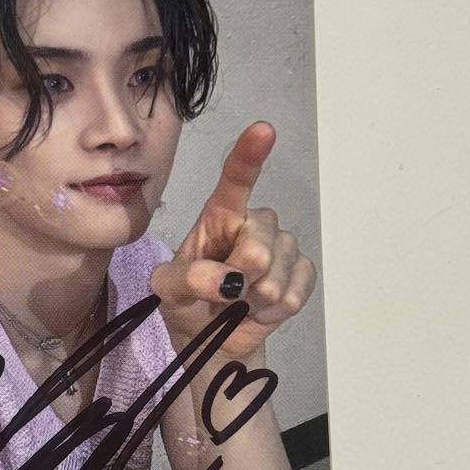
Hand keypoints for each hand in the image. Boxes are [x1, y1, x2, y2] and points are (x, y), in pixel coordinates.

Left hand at [150, 122, 316, 360]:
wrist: (210, 339)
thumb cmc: (187, 302)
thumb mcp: (168, 290)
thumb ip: (187, 279)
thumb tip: (225, 280)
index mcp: (220, 216)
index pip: (235, 180)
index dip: (249, 156)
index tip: (264, 130)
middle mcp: (254, 224)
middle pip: (259, 245)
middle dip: (240, 277)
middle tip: (223, 292)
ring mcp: (282, 248)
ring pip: (278, 274)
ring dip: (254, 299)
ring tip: (239, 302)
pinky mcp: (301, 275)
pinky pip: (295, 292)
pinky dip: (273, 311)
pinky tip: (258, 311)